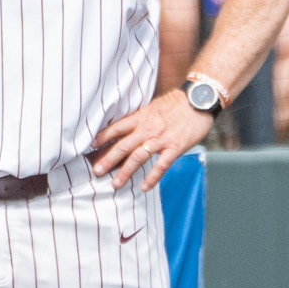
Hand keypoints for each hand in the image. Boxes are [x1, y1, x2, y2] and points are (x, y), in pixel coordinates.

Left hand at [89, 88, 212, 191]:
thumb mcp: (154, 106)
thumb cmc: (178, 103)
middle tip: (96, 171)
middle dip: (108, 159)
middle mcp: (147, 129)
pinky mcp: (175, 147)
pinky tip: (144, 188)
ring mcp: (161, 139)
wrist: (199, 99)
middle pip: (123, 146)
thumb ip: (141, 118)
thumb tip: (128, 127)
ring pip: (138, 157)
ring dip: (125, 172)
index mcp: (141, 117)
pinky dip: (152, 178)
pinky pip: (161, 165)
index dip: (102, 137)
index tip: (89, 146)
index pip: (117, 128)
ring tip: (115, 184)